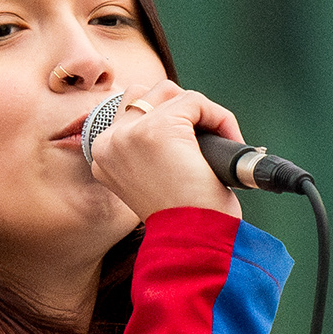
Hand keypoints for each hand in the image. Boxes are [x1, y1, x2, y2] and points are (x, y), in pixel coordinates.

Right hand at [89, 81, 245, 221]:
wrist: (195, 241)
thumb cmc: (184, 219)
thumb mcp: (153, 177)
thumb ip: (149, 147)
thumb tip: (178, 117)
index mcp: (103, 156)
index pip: (131, 109)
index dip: (168, 119)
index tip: (189, 145)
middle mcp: (109, 142)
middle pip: (148, 94)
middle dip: (182, 110)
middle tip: (205, 141)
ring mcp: (130, 133)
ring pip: (172, 93)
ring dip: (201, 112)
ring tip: (218, 142)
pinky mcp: (158, 128)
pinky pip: (196, 101)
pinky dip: (219, 118)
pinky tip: (228, 142)